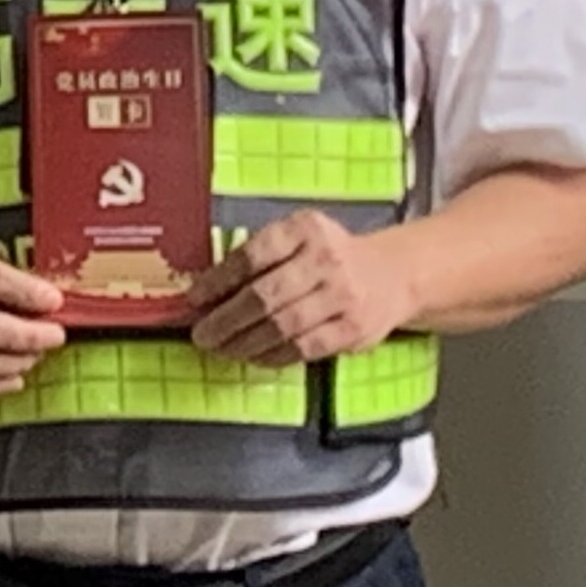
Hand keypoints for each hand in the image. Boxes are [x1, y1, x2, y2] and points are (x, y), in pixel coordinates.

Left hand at [189, 210, 417, 364]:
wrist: (393, 274)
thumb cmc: (327, 256)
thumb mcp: (296, 238)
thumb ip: (256, 257)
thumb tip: (203, 293)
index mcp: (304, 229)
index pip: (251, 256)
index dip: (217, 281)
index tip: (193, 300)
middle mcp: (326, 260)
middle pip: (264, 296)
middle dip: (225, 320)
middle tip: (200, 335)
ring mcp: (343, 296)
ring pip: (283, 326)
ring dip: (244, 343)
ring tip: (220, 349)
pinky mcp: (354, 329)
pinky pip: (305, 347)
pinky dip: (273, 356)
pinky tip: (253, 356)